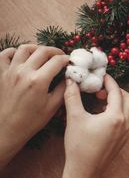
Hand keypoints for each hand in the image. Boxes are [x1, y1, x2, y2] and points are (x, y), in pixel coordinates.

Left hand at [0, 45, 67, 167]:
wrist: (7, 129)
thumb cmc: (32, 120)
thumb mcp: (53, 106)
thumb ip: (63, 88)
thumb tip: (69, 76)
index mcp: (39, 80)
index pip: (57, 60)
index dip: (67, 59)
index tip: (71, 62)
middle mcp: (24, 72)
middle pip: (42, 51)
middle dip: (55, 51)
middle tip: (61, 56)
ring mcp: (10, 71)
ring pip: (24, 48)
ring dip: (36, 48)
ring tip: (43, 54)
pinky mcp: (1, 74)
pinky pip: (4, 55)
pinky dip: (13, 52)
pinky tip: (21, 56)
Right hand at [56, 75, 128, 177]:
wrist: (84, 172)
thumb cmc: (79, 147)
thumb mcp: (74, 118)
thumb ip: (73, 97)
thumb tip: (71, 81)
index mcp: (116, 116)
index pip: (116, 91)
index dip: (108, 81)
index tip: (100, 76)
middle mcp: (126, 123)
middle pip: (128, 98)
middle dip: (115, 91)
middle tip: (99, 91)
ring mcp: (128, 132)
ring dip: (120, 101)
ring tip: (102, 103)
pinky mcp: (125, 139)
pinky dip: (121, 112)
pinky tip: (104, 116)